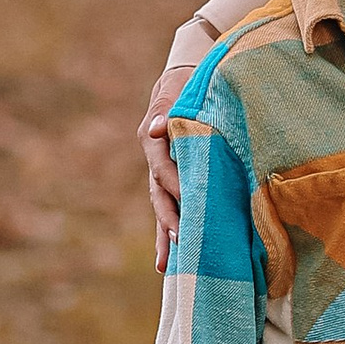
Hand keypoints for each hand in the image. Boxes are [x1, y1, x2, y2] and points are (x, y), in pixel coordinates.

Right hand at [141, 66, 183, 273]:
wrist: (184, 77)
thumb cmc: (185, 81)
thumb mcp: (178, 86)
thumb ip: (167, 108)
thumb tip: (157, 129)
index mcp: (154, 139)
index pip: (163, 167)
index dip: (175, 183)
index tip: (191, 198)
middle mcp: (155, 159)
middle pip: (159, 194)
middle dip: (169, 219)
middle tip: (180, 240)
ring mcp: (163, 172)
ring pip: (162, 207)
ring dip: (164, 235)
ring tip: (164, 266)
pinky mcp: (174, 178)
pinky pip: (171, 206)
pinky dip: (171, 229)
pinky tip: (175, 254)